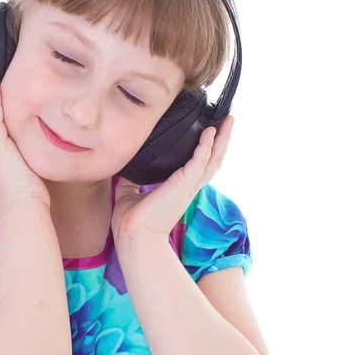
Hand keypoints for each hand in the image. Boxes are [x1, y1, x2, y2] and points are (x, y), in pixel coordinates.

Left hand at [111, 116, 234, 243]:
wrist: (133, 234)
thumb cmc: (132, 220)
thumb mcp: (130, 193)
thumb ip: (132, 180)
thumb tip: (125, 167)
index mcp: (179, 190)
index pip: (200, 166)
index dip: (208, 150)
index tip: (212, 133)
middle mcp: (189, 187)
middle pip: (214, 160)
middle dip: (223, 140)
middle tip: (229, 121)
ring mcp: (189, 187)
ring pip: (214, 159)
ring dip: (223, 139)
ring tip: (229, 120)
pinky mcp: (184, 185)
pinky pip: (200, 161)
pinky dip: (205, 145)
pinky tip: (209, 131)